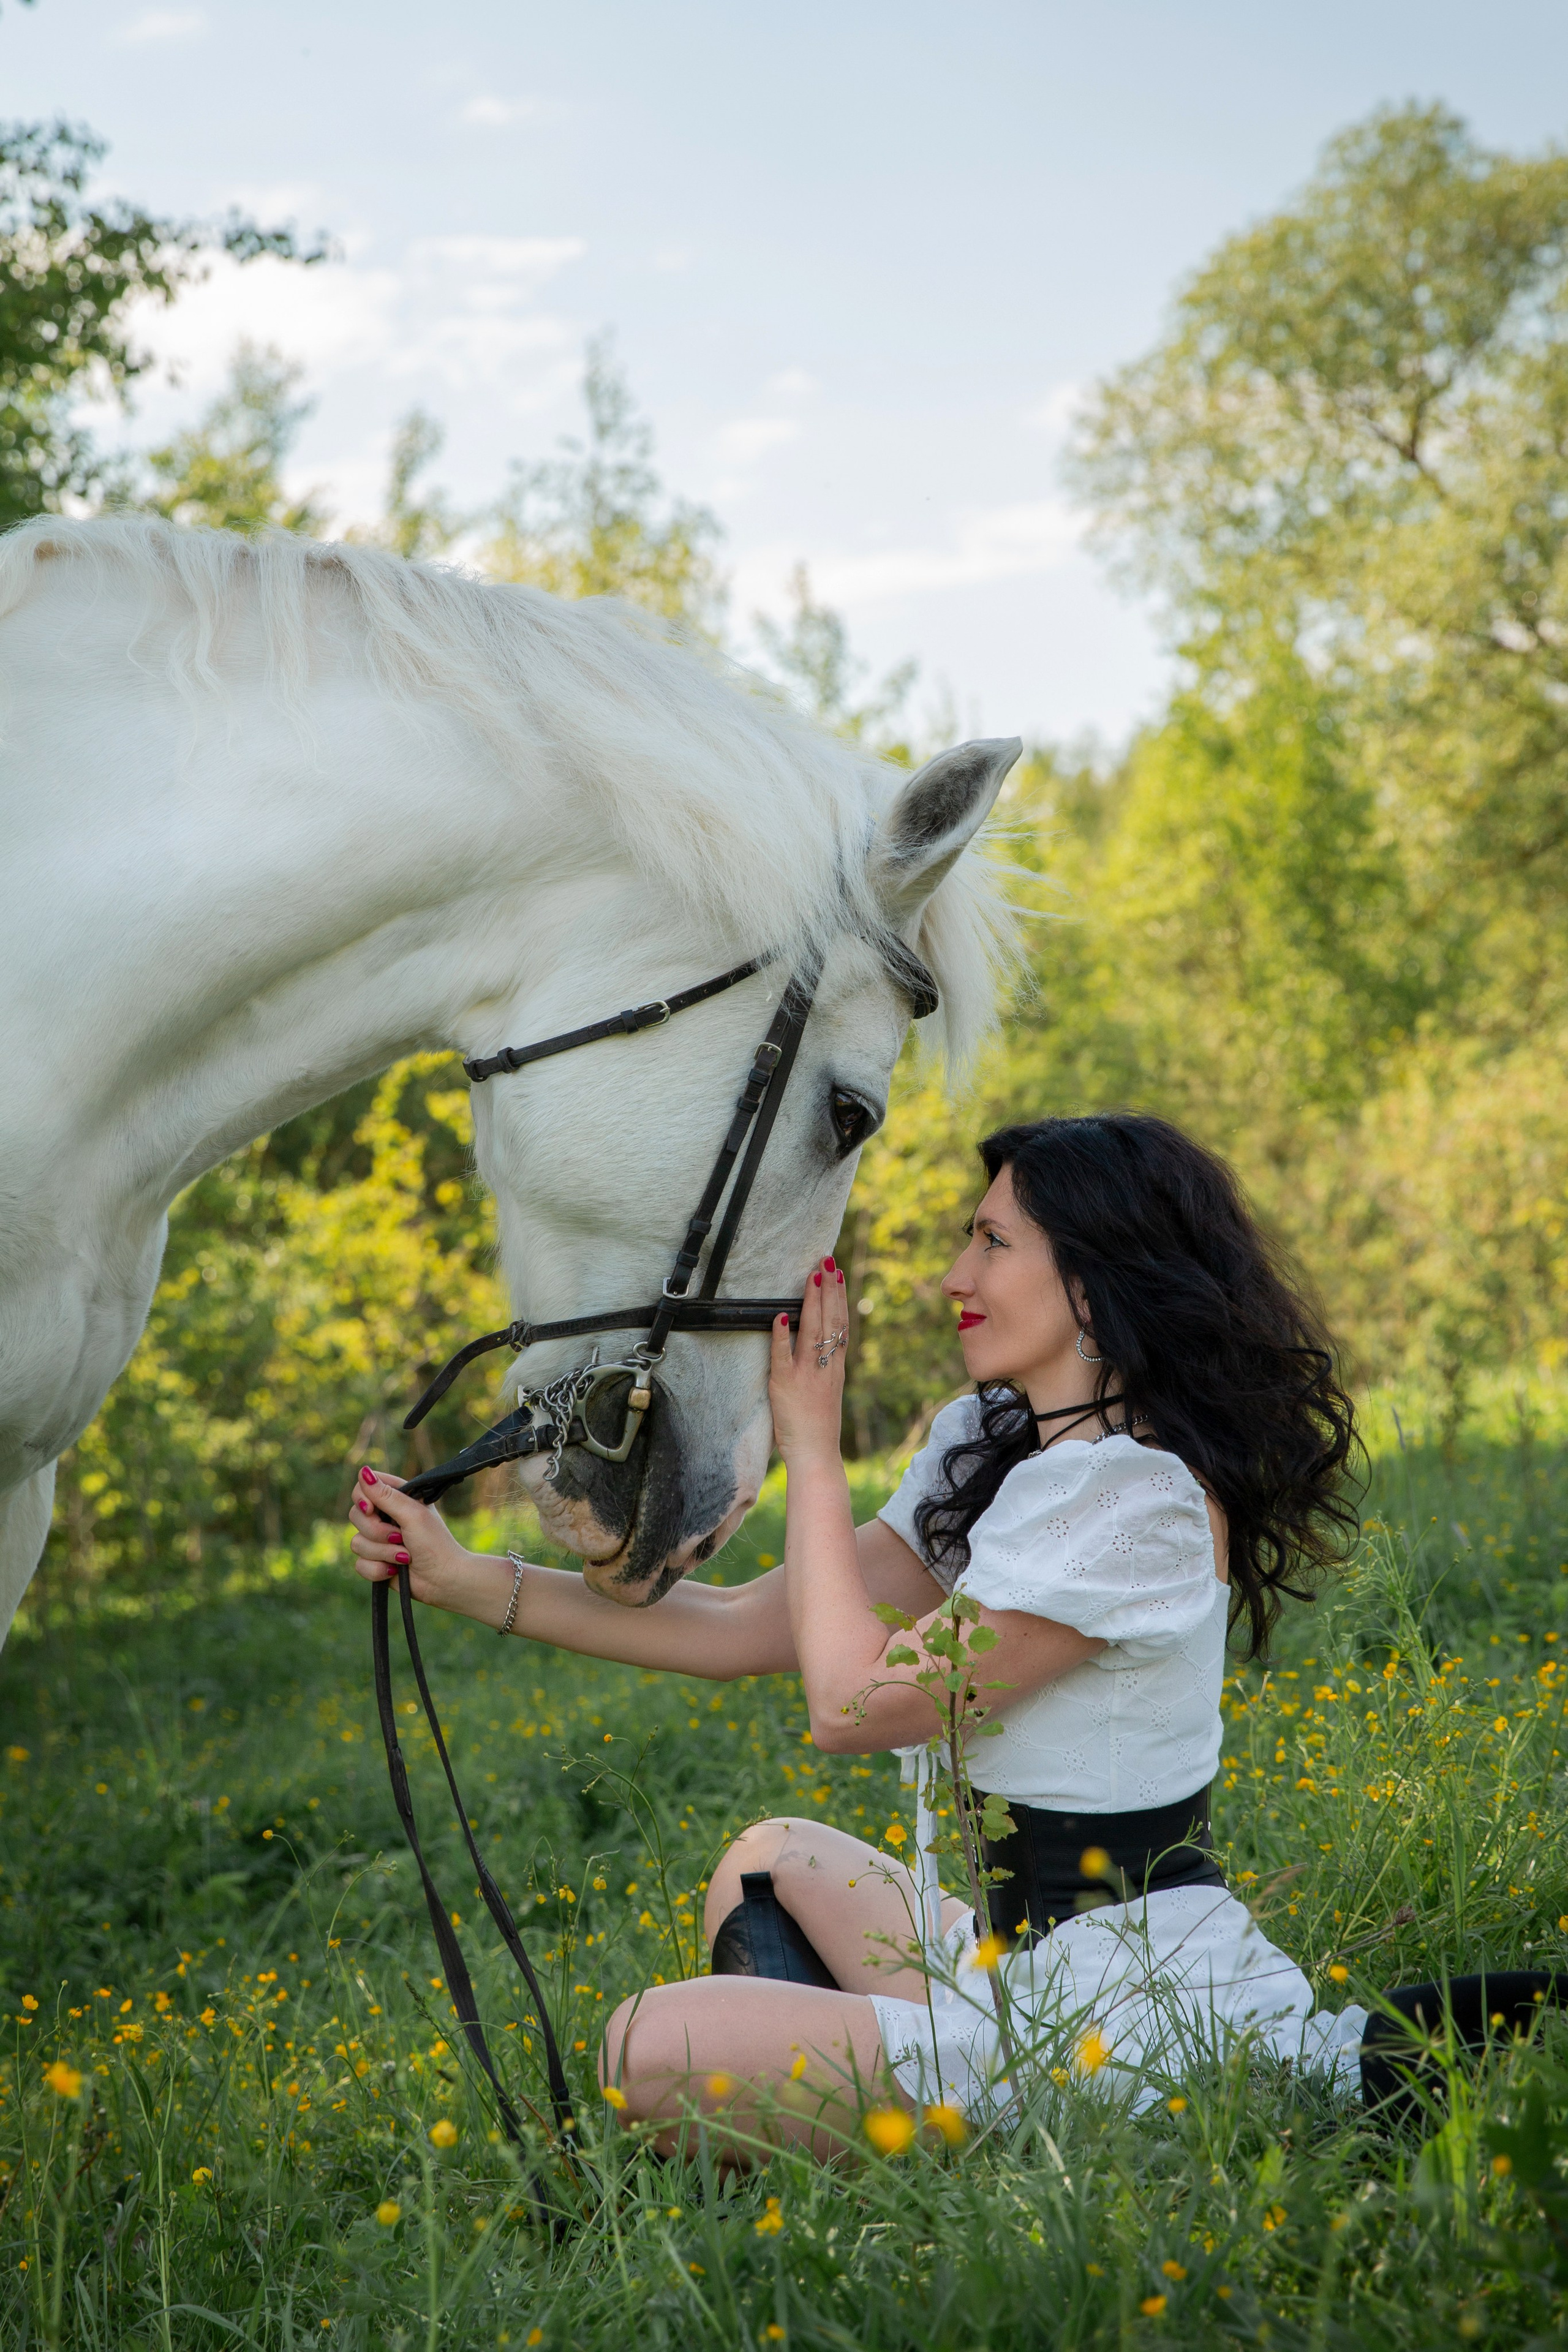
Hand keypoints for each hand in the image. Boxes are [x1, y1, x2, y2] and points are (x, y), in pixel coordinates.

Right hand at [346, 1466, 468, 1608]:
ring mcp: (379, 1540)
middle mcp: (385, 1517)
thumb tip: (363, 1471)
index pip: (364, 1487)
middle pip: (355, 1515)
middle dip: (376, 1532)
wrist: (443, 1580)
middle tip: (399, 1537)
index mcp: (397, 1499)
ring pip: (356, 1542)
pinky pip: (359, 1564)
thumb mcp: (412, 1514)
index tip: (372, 1510)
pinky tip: (395, 1571)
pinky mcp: (375, 1561)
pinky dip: (378, 1569)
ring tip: (405, 1557)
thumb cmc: (435, 1544)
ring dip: (383, 1553)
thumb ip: (386, 1495)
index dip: (363, 1498)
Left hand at [769, 1256, 848, 1463]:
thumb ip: (824, 1367)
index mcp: (835, 1367)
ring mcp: (806, 1374)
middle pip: (830, 1320)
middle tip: (827, 1261)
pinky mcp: (785, 1385)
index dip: (839, 1297)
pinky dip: (781, 1334)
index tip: (838, 1274)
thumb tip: (818, 1344)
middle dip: (828, 1288)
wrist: (817, 1455)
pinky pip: (782, 1355)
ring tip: (812, 1275)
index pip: (840, 1324)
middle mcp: (825, 1366)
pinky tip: (781, 1314)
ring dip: (812, 1301)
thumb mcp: (827, 1391)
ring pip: (812, 1331)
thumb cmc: (819, 1426)